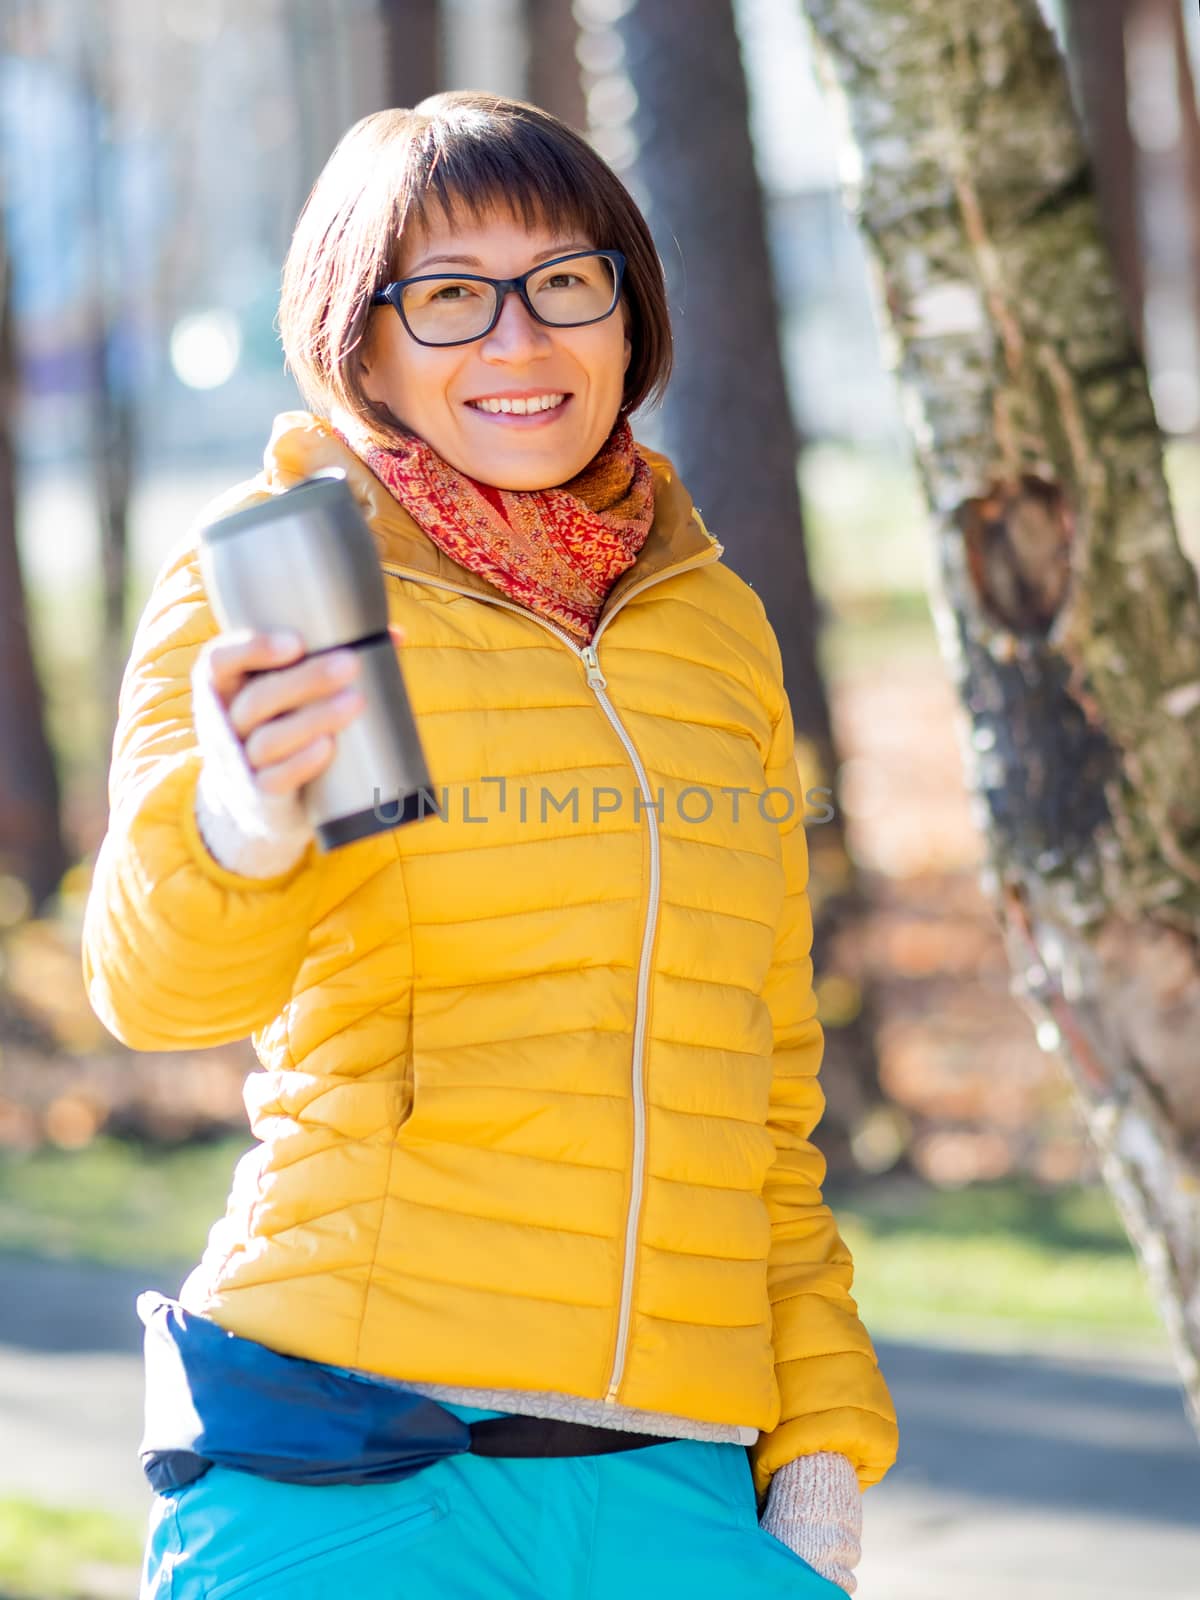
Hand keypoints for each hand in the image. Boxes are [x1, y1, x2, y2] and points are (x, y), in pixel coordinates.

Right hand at [195, 622, 406, 798]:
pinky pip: (275, 780)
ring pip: (268, 741)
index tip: (297, 642)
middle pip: (256, 700)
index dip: (252, 649)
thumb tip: (393, 636)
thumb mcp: (289, 690)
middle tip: (351, 664)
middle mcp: (225, 723)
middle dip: (306, 680)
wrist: (263, 795)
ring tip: (356, 702)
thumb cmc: (284, 722)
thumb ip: (329, 658)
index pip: (220, 661)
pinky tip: (328, 746)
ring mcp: (239, 762)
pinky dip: (301, 763)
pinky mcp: (259, 796)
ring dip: (313, 719)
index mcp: (225, 687)